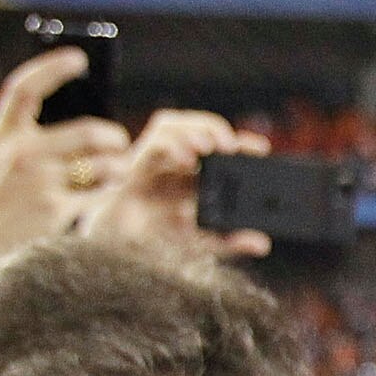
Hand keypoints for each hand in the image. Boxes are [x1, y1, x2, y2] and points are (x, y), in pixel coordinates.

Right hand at [0, 49, 132, 303]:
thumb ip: (13, 143)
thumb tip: (67, 123)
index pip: (25, 88)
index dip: (53, 67)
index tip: (79, 59)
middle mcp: (19, 153)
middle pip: (88, 131)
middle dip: (113, 136)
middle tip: (118, 140)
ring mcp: (38, 181)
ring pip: (103, 164)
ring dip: (117, 167)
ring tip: (117, 168)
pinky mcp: (54, 209)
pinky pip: (99, 193)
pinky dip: (107, 191)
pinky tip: (108, 190)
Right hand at [73, 108, 272, 260]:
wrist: (113, 249)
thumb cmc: (156, 240)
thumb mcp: (200, 243)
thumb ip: (229, 242)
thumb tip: (262, 244)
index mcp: (194, 176)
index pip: (221, 150)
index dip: (242, 144)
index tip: (260, 148)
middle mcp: (175, 163)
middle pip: (197, 129)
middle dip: (215, 129)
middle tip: (232, 145)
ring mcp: (153, 159)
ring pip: (172, 126)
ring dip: (192, 130)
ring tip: (209, 146)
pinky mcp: (133, 165)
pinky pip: (151, 144)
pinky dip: (170, 145)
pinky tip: (184, 159)